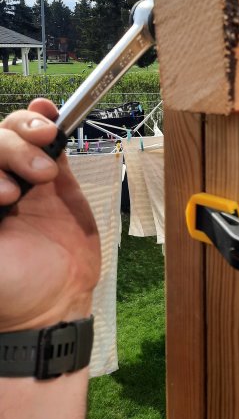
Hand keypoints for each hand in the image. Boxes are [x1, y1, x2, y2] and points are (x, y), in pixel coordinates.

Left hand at [0, 98, 99, 331]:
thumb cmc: (7, 290)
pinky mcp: (53, 177)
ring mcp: (21, 176)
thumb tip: (4, 190)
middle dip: (9, 153)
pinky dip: (44, 120)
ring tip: (47, 156)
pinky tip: (47, 114)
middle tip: (26, 188)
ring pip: (15, 133)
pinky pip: (47, 140)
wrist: (55, 304)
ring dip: (29, 134)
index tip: (4, 196)